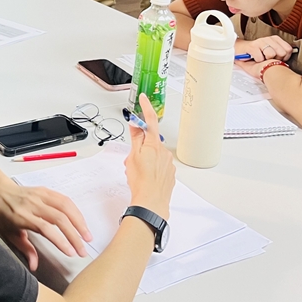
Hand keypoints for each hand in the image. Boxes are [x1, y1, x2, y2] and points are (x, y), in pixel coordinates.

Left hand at [0, 178, 92, 271]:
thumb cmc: (1, 214)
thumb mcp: (9, 234)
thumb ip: (25, 249)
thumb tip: (34, 266)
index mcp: (22, 217)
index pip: (45, 229)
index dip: (60, 241)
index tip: (71, 253)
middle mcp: (32, 205)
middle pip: (59, 219)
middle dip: (74, 236)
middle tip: (83, 250)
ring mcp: (40, 195)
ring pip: (65, 206)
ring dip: (79, 222)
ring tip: (87, 236)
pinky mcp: (45, 190)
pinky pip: (64, 199)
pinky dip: (75, 210)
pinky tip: (80, 221)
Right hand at [125, 94, 175, 218]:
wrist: (151, 203)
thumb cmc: (141, 183)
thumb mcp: (133, 157)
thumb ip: (135, 138)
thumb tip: (135, 124)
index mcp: (154, 145)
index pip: (150, 121)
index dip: (146, 108)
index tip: (144, 98)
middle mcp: (164, 152)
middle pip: (150, 141)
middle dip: (140, 147)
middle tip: (131, 159)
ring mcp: (168, 164)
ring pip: (153, 155)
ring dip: (144, 159)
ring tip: (136, 172)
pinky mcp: (170, 174)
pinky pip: (159, 166)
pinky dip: (151, 169)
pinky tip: (145, 178)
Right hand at [235, 36, 293, 62]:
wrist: (240, 50)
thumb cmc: (257, 53)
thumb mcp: (271, 51)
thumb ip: (282, 52)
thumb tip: (290, 56)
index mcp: (275, 39)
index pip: (288, 49)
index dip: (284, 58)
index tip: (277, 59)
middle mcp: (268, 39)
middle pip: (281, 53)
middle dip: (275, 59)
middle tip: (268, 59)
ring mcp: (260, 42)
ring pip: (271, 54)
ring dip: (265, 60)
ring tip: (261, 58)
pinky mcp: (252, 46)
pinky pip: (260, 58)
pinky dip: (257, 61)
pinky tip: (254, 58)